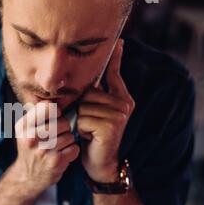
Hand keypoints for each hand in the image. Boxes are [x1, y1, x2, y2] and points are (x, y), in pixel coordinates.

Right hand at [12, 102, 79, 194]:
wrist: (27, 176)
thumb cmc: (31, 148)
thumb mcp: (25, 129)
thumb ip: (37, 113)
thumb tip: (55, 99)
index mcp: (23, 126)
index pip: (48, 108)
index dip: (56, 112)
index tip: (55, 118)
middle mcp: (31, 138)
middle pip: (63, 122)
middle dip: (64, 128)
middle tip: (58, 135)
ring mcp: (43, 151)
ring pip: (69, 136)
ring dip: (68, 140)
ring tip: (59, 146)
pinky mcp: (54, 163)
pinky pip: (74, 148)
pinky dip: (72, 151)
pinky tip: (63, 154)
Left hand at [77, 39, 134, 182]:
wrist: (99, 163)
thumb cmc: (91, 137)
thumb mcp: (91, 113)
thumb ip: (92, 96)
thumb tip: (80, 78)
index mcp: (120, 98)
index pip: (114, 73)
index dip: (115, 57)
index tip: (118, 40)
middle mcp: (123, 103)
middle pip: (88, 92)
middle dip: (81, 108)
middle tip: (88, 124)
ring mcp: (120, 113)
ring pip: (84, 105)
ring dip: (80, 120)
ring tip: (89, 131)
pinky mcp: (112, 125)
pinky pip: (84, 117)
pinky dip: (81, 128)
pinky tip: (90, 136)